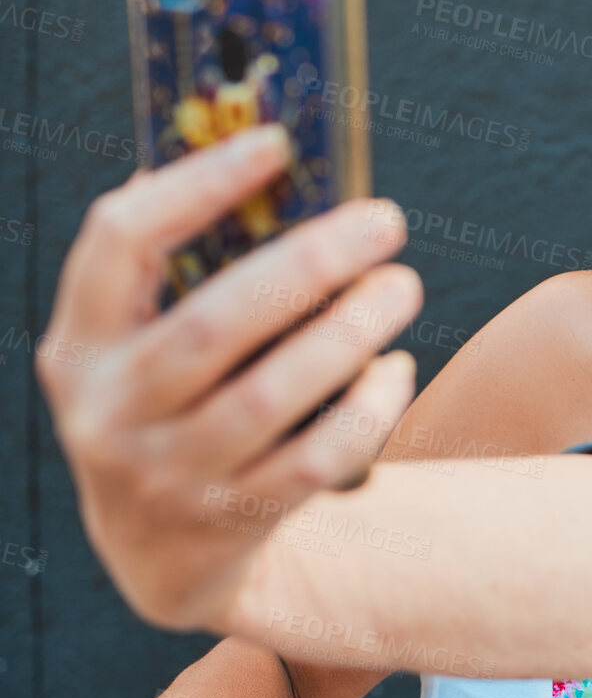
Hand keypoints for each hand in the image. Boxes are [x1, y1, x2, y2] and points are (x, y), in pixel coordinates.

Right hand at [37, 124, 422, 630]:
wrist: (159, 554)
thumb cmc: (174, 404)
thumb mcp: (144, 342)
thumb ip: (186, 268)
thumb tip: (274, 158)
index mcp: (81, 343)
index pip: (119, 241)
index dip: (197, 184)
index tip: (277, 143)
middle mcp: (109, 412)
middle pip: (213, 325)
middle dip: (310, 264)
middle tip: (386, 220)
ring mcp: (166, 475)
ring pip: (271, 397)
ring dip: (351, 332)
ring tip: (402, 286)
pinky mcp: (230, 521)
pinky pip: (315, 460)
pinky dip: (368, 409)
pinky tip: (396, 368)